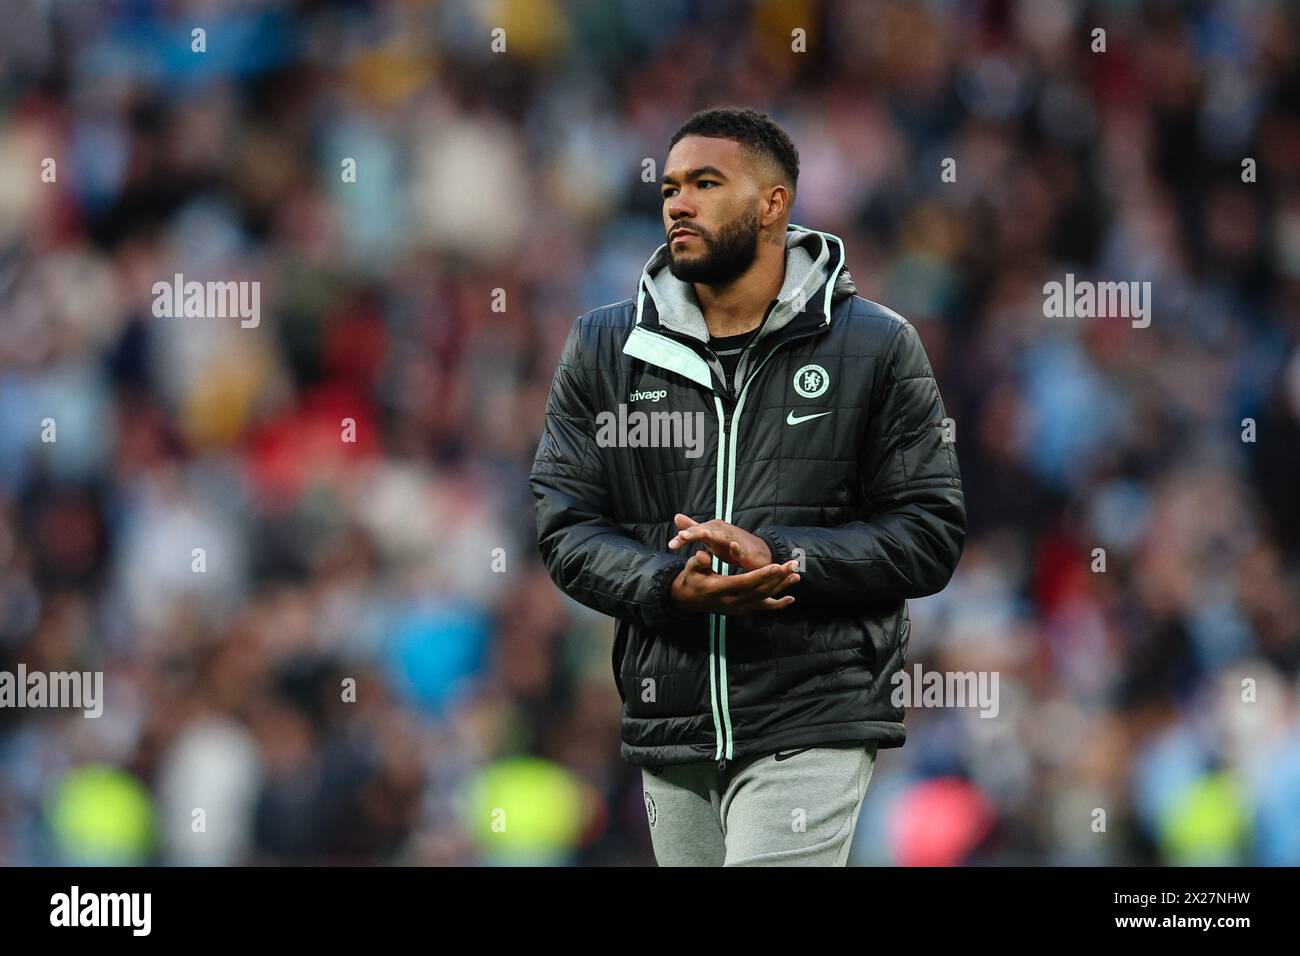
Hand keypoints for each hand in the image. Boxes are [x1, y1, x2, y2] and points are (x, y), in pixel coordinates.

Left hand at [668, 513, 772, 570]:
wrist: (758, 552)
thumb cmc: (730, 544)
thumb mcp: (709, 536)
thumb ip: (693, 528)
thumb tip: (676, 516)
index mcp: (712, 529)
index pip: (694, 532)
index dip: (682, 538)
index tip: (670, 546)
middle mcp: (722, 531)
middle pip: (706, 531)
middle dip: (694, 532)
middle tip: (682, 536)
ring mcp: (734, 540)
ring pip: (722, 537)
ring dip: (714, 535)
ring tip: (703, 535)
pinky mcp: (745, 551)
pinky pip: (741, 549)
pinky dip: (737, 547)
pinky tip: (733, 547)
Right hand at [669, 547, 799, 614]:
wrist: (689, 600)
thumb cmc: (692, 579)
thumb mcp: (690, 569)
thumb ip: (698, 562)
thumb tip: (704, 556)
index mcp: (721, 589)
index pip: (745, 582)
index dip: (761, 575)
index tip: (777, 566)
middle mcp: (732, 601)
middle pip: (759, 589)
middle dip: (778, 577)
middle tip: (793, 565)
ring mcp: (739, 607)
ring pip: (764, 597)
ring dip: (781, 587)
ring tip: (796, 576)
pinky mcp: (743, 609)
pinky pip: (762, 608)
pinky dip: (777, 605)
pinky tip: (790, 599)